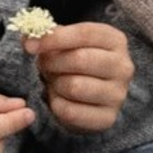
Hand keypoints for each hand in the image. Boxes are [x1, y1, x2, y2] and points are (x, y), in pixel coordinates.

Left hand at [26, 19, 133, 134]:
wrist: (88, 97)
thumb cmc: (74, 62)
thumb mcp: (65, 43)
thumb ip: (48, 36)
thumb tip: (29, 40)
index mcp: (115, 40)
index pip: (84, 33)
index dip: (53, 38)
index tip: (30, 45)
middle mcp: (123, 66)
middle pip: (80, 59)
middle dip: (52, 62)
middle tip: (44, 65)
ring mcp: (118, 94)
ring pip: (74, 87)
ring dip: (55, 84)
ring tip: (55, 81)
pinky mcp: (108, 118)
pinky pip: (70, 111)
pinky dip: (56, 104)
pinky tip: (60, 99)